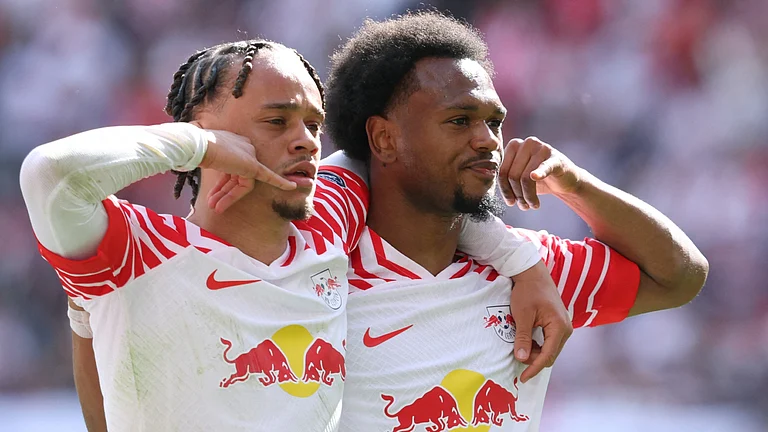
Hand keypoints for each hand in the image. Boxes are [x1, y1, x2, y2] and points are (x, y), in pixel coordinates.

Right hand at [190, 122, 295, 212]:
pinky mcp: (253, 166)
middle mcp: (244, 146)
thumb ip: (207, 161)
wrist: (197, 145)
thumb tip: (193, 163)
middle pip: (237, 176)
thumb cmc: (194, 149)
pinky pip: (269, 177)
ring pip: (242, 183)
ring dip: (228, 197)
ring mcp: (249, 155)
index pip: (232, 168)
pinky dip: (281, 182)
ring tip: (216, 208)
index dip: (222, 184)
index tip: (213, 196)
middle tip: (212, 205)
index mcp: (233, 142)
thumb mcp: (202, 156)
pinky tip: (292, 187)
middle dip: (224, 192)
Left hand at [499, 137, 582, 210]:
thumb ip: (506, 178)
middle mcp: (527, 143)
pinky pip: (544, 167)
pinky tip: (536, 178)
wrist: (565, 180)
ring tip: (533, 205)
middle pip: (513, 175)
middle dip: (518, 195)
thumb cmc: (538, 179)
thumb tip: (494, 192)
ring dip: (528, 196)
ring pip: (525, 178)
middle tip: (524, 206)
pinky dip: (539, 173)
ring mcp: (542, 148)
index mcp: (514, 145)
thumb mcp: (519, 177)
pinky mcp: (555, 158)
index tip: (511, 202)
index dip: (505, 190)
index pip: (502, 171)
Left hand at [509, 260, 572, 382]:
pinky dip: (539, 346)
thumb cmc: (527, 292)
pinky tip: (527, 342)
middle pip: (551, 355)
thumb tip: (522, 358)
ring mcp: (563, 326)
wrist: (532, 274)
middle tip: (517, 358)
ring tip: (520, 348)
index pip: (548, 356)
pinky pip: (550, 341)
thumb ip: (523, 338)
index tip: (523, 377)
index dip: (534, 368)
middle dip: (535, 361)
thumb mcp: (522, 315)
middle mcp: (566, 328)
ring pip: (551, 349)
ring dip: (536, 353)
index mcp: (559, 327)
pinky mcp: (558, 323)